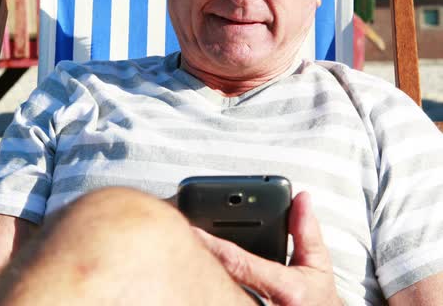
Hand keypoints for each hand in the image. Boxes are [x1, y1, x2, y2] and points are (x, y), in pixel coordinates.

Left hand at [193, 192, 340, 305]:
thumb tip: (301, 199)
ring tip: (180, 249)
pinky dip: (206, 283)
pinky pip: (217, 297)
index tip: (193, 229)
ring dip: (199, 270)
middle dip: (200, 254)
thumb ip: (306, 232)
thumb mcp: (317, 265)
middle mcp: (265, 305)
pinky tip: (192, 271)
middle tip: (177, 236)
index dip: (213, 245)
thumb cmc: (314, 299)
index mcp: (287, 289)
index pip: (240, 263)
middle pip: (221, 276)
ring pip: (217, 289)